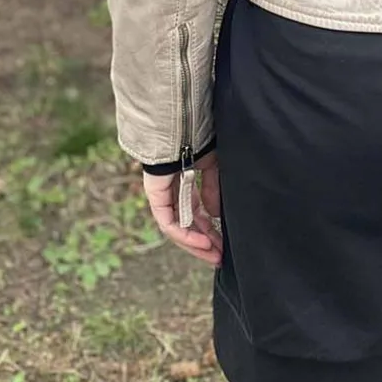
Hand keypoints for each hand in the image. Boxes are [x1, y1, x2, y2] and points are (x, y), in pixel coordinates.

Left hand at [143, 149, 222, 265]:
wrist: (182, 125)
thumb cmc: (198, 138)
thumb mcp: (213, 166)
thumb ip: (213, 191)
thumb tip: (215, 216)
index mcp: (187, 183)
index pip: (197, 213)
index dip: (210, 229)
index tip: (224, 242)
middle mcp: (174, 192)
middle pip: (188, 224)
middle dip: (205, 242)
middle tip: (220, 256)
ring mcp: (164, 196)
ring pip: (178, 228)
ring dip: (195, 243)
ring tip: (214, 254)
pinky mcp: (156, 197)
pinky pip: (169, 222)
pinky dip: (185, 235)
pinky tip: (202, 242)